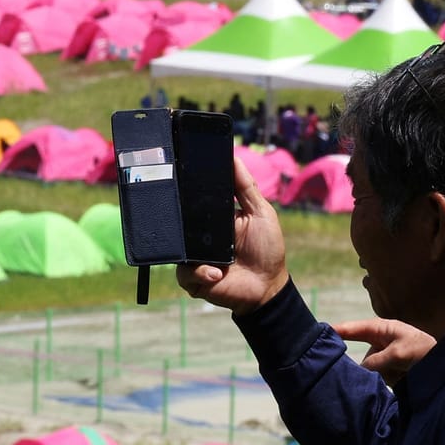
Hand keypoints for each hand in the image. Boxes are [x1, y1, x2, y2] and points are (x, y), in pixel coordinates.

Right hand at [178, 157, 288, 314]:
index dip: (187, 193)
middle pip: (178, 224)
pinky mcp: (193, 279)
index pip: (193, 203)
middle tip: (189, 221)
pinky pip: (184, 273)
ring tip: (214, 258)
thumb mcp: (260, 212)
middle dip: (180, 221)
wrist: (267, 287)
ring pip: (177, 249)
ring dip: (195, 253)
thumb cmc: (267, 249)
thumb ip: (246, 186)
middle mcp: (199, 237)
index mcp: (212, 219)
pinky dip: (200, 273)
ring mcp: (194, 258)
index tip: (182, 180)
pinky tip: (217, 273)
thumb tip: (234, 157)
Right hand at [332, 318, 435, 380]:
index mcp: (380, 329)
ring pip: (363, 368)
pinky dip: (371, 383)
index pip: (351, 329)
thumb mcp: (399, 353)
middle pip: (354, 350)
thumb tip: (359, 372)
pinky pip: (372, 378)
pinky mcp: (387, 373)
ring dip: (364, 375)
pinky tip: (374, 387)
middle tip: (328, 365)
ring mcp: (382, 358)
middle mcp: (378, 342)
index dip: (334, 331)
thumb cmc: (424, 351)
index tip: (315, 335)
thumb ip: (376, 361)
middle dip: (345, 359)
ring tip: (369, 380)